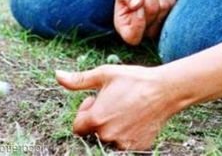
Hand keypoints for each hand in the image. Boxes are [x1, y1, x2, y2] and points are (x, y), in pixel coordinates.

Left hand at [56, 65, 175, 150]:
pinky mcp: (137, 147)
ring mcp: (123, 144)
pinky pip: (124, 143)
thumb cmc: (133, 79)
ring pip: (108, 139)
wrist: (164, 90)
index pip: (77, 126)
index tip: (96, 100)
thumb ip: (79, 80)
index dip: (85, 112)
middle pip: (93, 133)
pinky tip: (135, 117)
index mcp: (97, 118)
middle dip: (98, 119)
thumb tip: (57, 75)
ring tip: (124, 109)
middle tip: (112, 102)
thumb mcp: (105, 74)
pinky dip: (126, 133)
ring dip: (111, 127)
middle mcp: (107, 135)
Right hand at [114, 0, 175, 44]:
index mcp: (125, 28)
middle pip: (152, 14)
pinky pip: (170, 3)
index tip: (138, 3)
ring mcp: (157, 25)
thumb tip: (137, 4)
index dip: (138, 22)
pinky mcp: (169, 17)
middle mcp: (142, 31)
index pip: (133, 37)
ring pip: (162, 8)